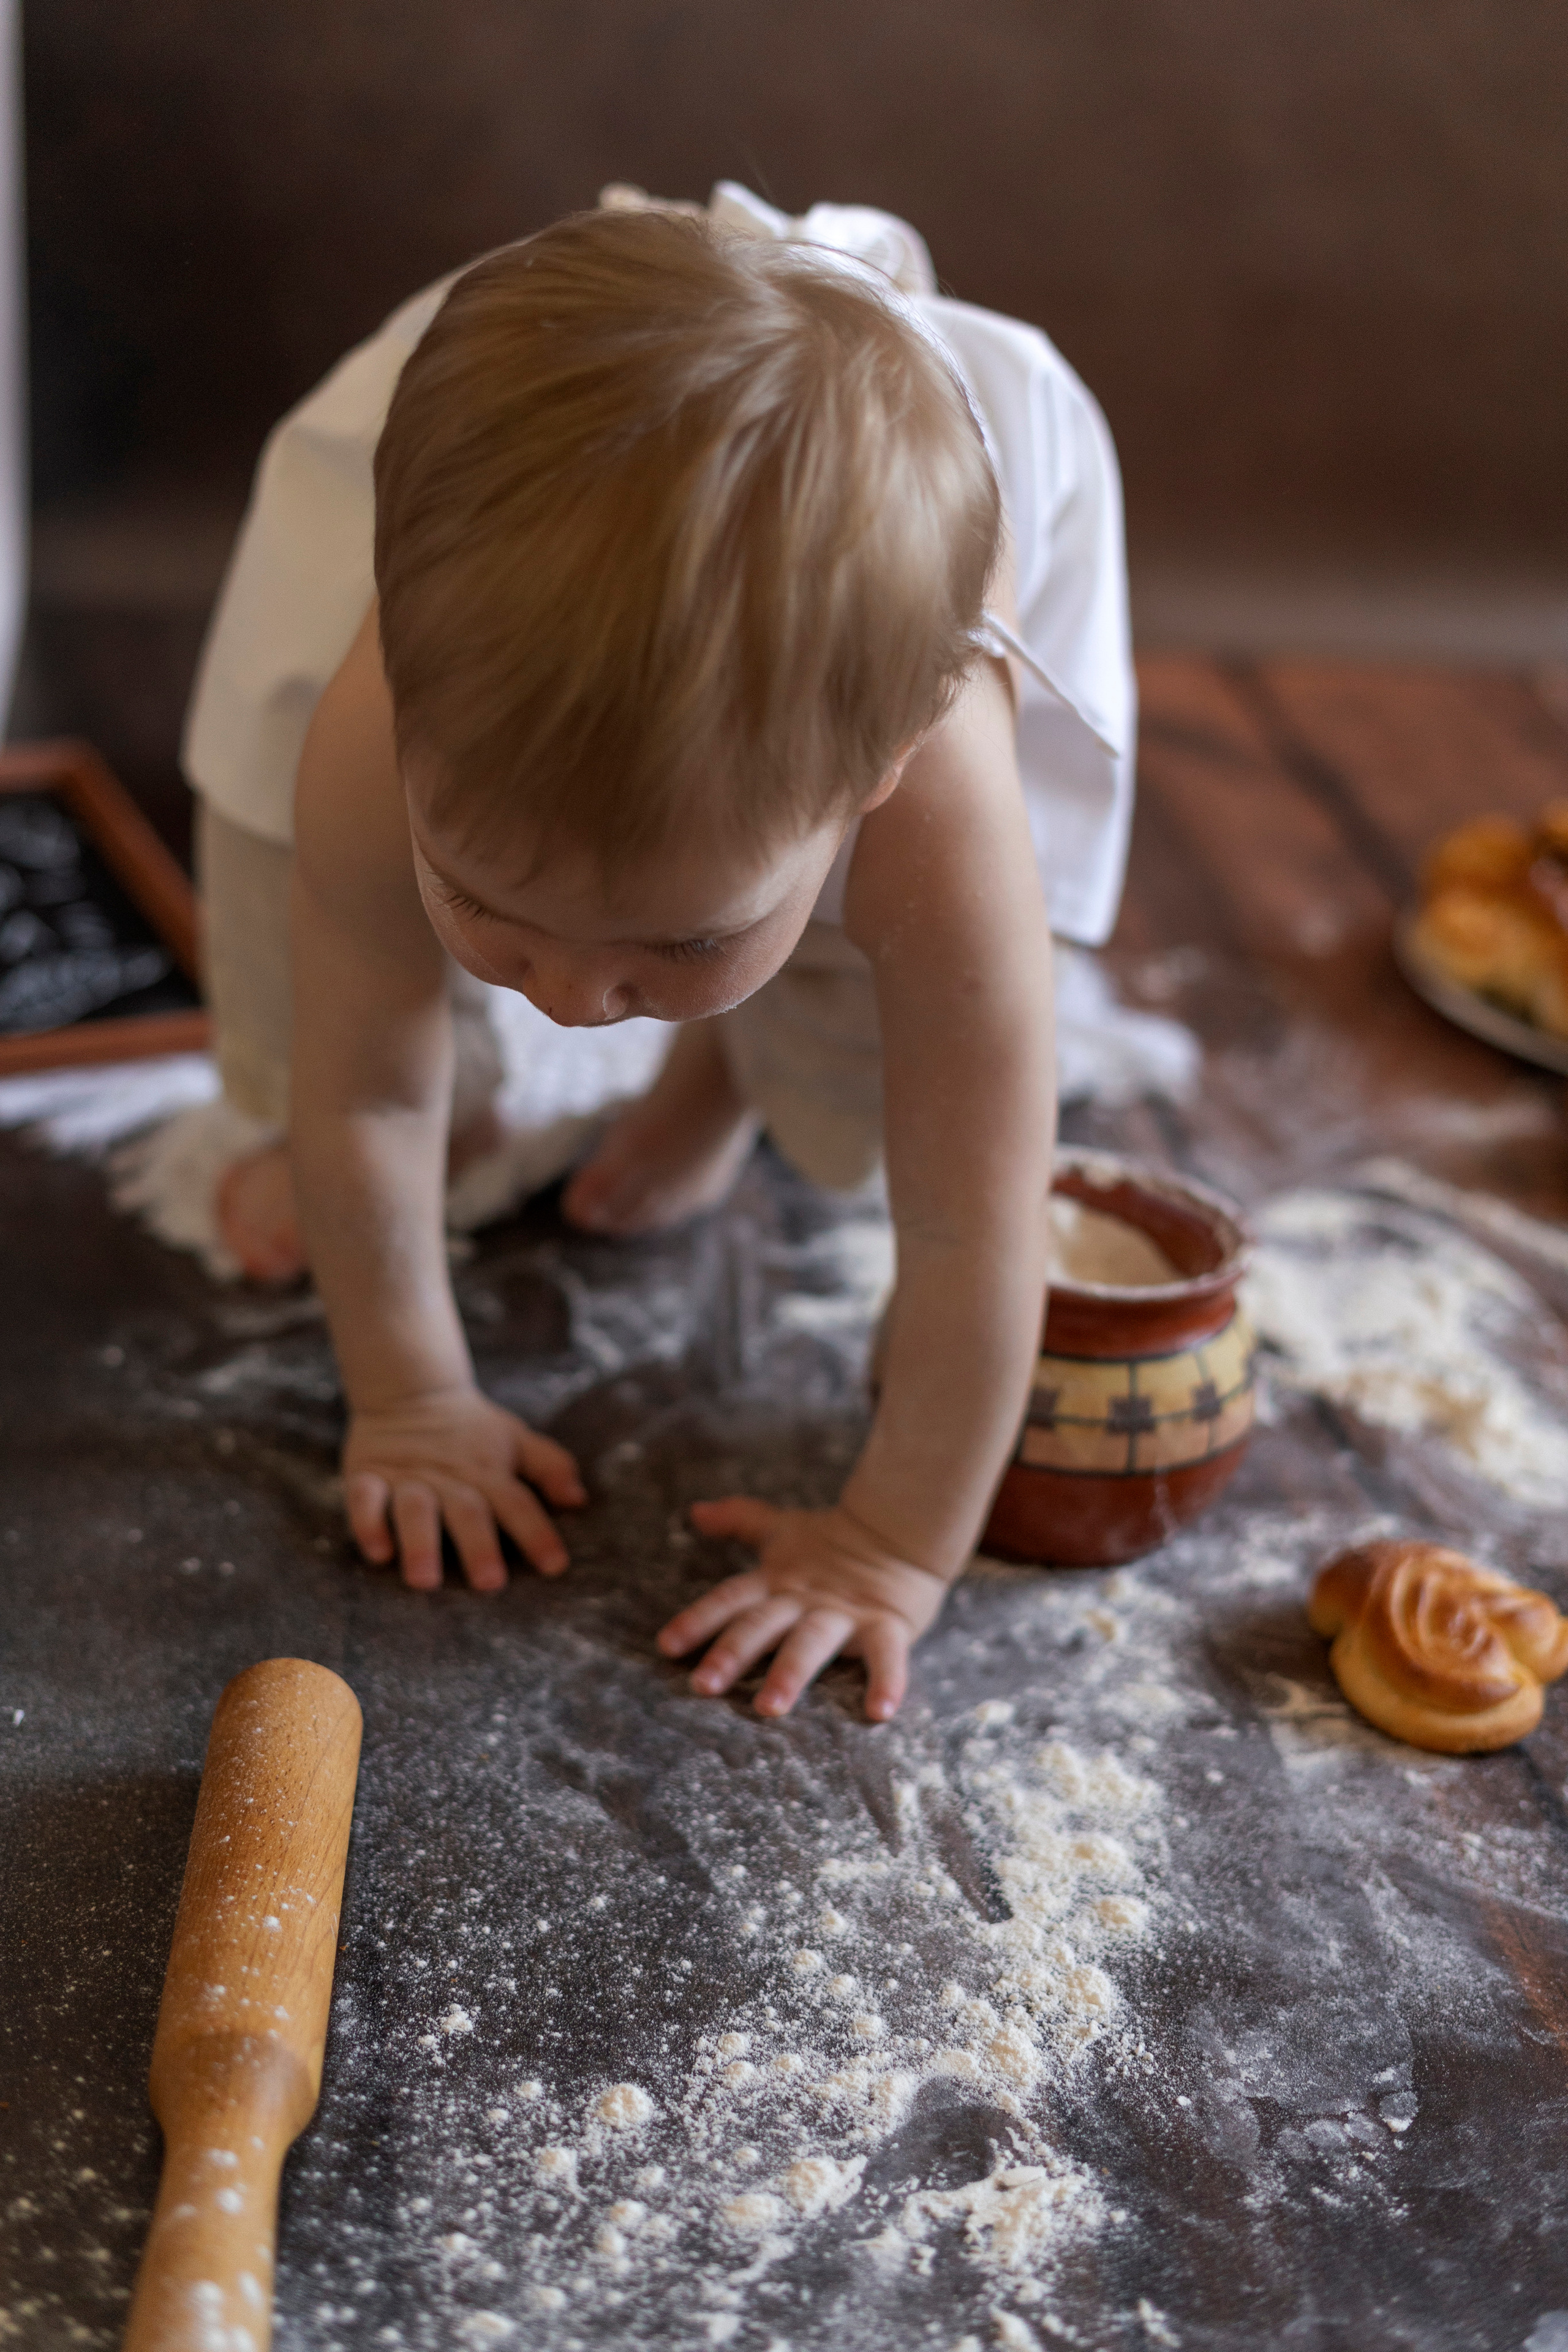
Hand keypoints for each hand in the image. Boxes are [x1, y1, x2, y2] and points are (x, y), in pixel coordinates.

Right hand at [343, 1387, 584, 1592]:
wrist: (411, 1391)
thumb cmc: (473, 1431)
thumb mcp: (516, 1440)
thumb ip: (550, 1466)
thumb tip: (579, 1499)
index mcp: (489, 1472)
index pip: (519, 1503)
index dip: (537, 1533)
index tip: (555, 1567)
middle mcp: (450, 1477)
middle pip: (468, 1511)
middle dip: (479, 1546)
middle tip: (490, 1583)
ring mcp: (408, 1477)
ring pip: (414, 1509)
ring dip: (420, 1543)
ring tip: (425, 1581)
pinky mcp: (369, 1475)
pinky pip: (364, 1499)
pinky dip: (368, 1524)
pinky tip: (378, 1553)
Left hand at [657, 1498, 950, 1721]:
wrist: (900, 1526)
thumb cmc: (833, 1540)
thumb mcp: (783, 1529)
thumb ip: (740, 1520)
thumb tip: (696, 1511)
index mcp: (777, 1581)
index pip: (730, 1599)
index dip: (698, 1619)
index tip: (667, 1646)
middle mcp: (804, 1598)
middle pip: (762, 1623)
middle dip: (732, 1652)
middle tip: (703, 1686)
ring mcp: (845, 1612)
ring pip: (812, 1642)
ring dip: (790, 1673)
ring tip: (770, 1708)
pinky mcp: (887, 1623)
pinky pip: (887, 1654)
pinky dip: (887, 1681)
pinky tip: (880, 1713)